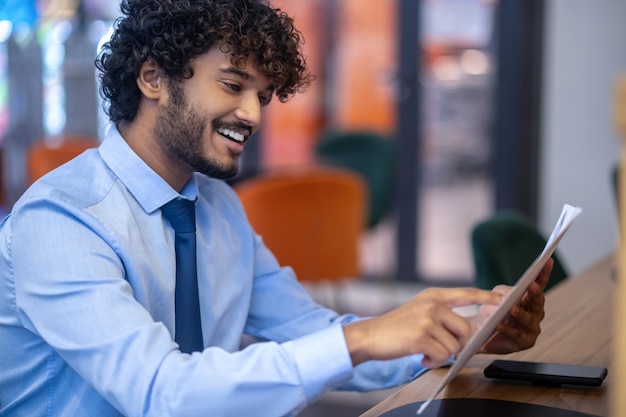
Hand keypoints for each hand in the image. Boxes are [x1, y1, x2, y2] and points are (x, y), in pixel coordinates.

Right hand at [343, 287, 503, 367]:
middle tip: (440, 348)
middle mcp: (432, 304)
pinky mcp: (421, 336)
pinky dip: (434, 361)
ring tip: (426, 351)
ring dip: (442, 354)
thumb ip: (441, 314)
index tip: (502, 298)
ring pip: (454, 345)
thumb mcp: (419, 311)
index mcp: (433, 295)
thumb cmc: (395, 328)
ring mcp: (426, 319)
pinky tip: (422, 357)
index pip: (466, 293)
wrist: (370, 336)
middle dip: (457, 344)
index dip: (486, 297)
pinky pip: (443, 355)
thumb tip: (467, 331)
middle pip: (464, 329)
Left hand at [476, 258, 551, 353]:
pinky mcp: (525, 342)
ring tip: (511, 309)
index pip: (539, 284)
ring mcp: (531, 328)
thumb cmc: (491, 310)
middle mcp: (534, 313)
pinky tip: (500, 325)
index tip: (547, 261)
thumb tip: (514, 294)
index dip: (544, 273)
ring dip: (520, 314)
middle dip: (535, 294)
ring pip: (529, 320)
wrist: (478, 331)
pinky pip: (518, 336)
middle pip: (538, 302)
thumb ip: (506, 291)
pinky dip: (509, 330)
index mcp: (529, 299)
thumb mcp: (496, 295)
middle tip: (531, 286)